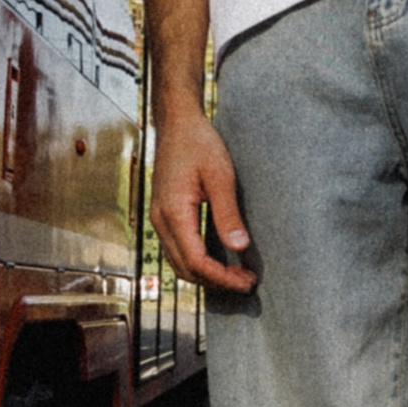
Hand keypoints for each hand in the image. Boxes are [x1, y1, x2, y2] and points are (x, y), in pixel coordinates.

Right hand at [151, 97, 254, 290]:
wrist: (177, 123)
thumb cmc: (199, 143)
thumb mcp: (220, 175)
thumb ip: (228, 213)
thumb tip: (240, 248)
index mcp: (174, 211)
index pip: (196, 260)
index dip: (222, 277)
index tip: (247, 281)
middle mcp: (161, 220)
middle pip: (186, 268)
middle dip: (216, 282)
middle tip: (248, 283)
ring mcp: (159, 219)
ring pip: (179, 263)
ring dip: (207, 275)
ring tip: (236, 275)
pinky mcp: (164, 215)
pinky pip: (178, 250)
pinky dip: (198, 262)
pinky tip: (219, 261)